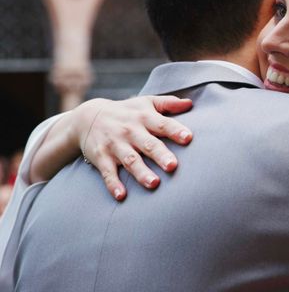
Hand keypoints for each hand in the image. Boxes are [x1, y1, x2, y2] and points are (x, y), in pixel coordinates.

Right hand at [76, 96, 192, 200]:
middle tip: (173, 166)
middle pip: (148, 144)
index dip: (175, 130)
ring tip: (154, 183)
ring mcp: (115, 145)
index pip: (163, 124)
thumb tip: (190, 103)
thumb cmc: (127, 111)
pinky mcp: (102, 157)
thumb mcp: (146, 102)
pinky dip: (113, 184)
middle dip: (160, 155)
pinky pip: (108, 172)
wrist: (88, 117)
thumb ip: (169, 103)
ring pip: (130, 160)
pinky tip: (121, 195)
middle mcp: (131, 131)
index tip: (188, 138)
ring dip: (141, 172)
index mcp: (144, 117)